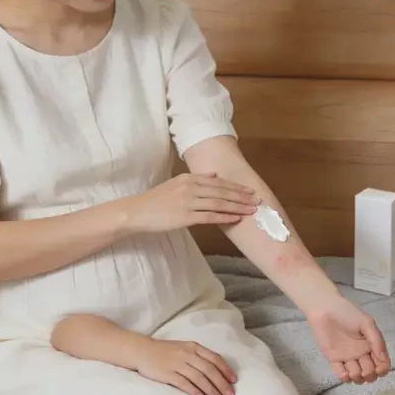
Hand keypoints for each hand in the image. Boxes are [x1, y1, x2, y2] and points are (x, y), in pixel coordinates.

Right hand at [129, 172, 259, 232]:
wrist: (137, 212)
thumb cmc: (156, 200)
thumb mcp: (176, 184)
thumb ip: (197, 180)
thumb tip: (215, 175)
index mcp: (189, 179)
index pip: (219, 182)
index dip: (236, 187)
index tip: (250, 191)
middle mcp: (190, 187)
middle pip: (222, 191)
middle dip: (241, 196)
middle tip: (256, 200)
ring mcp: (188, 202)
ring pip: (219, 203)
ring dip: (237, 207)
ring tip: (251, 210)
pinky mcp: (184, 216)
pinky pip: (209, 216)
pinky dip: (224, 217)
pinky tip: (235, 219)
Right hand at [132, 338, 236, 394]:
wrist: (143, 350)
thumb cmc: (166, 350)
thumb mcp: (185, 348)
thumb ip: (199, 356)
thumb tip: (217, 371)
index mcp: (194, 346)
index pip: (214, 358)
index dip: (225, 370)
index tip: (233, 381)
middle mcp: (187, 354)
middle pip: (209, 370)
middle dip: (222, 383)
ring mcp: (177, 363)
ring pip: (199, 378)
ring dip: (211, 390)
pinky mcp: (167, 373)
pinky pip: (184, 383)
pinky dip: (194, 391)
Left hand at [306, 294, 390, 383]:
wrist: (324, 308)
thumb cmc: (347, 312)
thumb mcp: (367, 322)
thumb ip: (377, 340)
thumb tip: (383, 359)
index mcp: (371, 344)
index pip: (382, 363)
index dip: (382, 369)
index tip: (378, 369)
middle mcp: (361, 353)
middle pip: (370, 373)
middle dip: (369, 375)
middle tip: (364, 369)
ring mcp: (347, 357)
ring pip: (357, 376)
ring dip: (357, 378)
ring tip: (353, 371)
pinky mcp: (334, 359)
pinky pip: (341, 374)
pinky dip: (344, 378)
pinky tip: (345, 372)